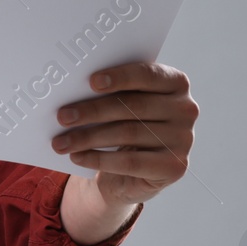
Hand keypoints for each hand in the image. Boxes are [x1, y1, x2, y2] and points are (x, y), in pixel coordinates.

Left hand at [52, 61, 196, 206]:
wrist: (136, 170)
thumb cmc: (125, 124)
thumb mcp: (122, 105)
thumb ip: (110, 92)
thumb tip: (71, 89)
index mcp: (176, 83)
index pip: (147, 75)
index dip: (120, 77)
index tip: (91, 82)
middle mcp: (186, 109)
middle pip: (132, 106)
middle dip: (92, 111)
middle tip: (62, 116)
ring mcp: (183, 139)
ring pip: (127, 134)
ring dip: (87, 138)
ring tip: (60, 142)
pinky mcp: (174, 167)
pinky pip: (130, 162)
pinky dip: (98, 159)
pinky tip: (77, 157)